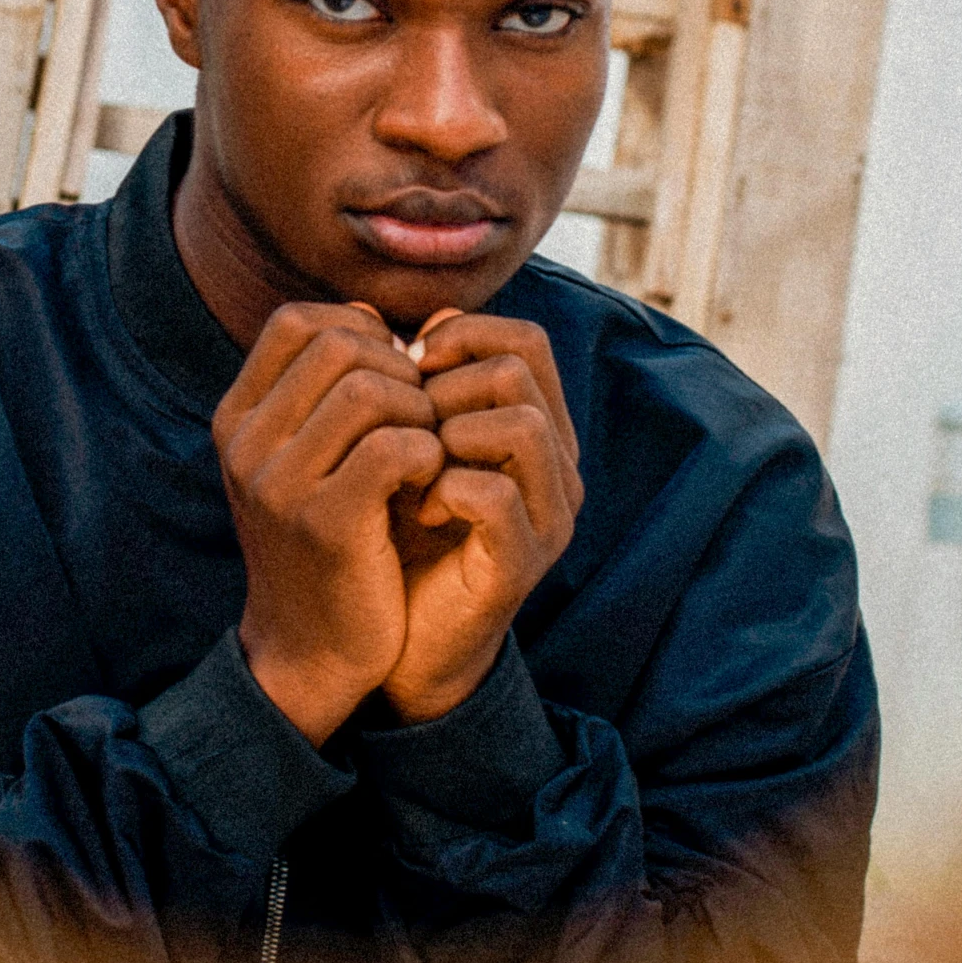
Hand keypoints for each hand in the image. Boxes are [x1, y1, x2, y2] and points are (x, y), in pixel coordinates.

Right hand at [214, 303, 444, 744]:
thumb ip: (322, 391)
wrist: (308, 652)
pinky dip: (428, 452)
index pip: (296, 322)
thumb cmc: (323, 542)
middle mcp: (245, 444)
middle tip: (420, 415)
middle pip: (338, 345)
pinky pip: (396, 445)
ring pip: (370, 389)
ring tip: (426, 449)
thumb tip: (370, 316)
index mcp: (235, 420)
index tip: (391, 375)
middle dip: (398, 368)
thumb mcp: (301, 460)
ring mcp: (279, 483)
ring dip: (418, 410)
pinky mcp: (326, 523)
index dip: (358, 331)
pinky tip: (429, 482)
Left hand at [381, 314, 582, 724]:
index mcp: (540, 429)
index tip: (407, 368)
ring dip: (446, 434)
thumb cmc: (403, 533)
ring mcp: (548, 517)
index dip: (460, 337)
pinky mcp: (523, 563)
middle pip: (517, 372)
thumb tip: (420, 322)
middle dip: (443, 388)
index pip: (525, 341)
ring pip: (520, 423)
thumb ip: (426, 388)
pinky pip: (494, 493)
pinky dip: (443, 489)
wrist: (401, 640)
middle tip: (405, 427)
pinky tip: (416, 509)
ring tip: (411, 467)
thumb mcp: (414, 445)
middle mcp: (559, 468)